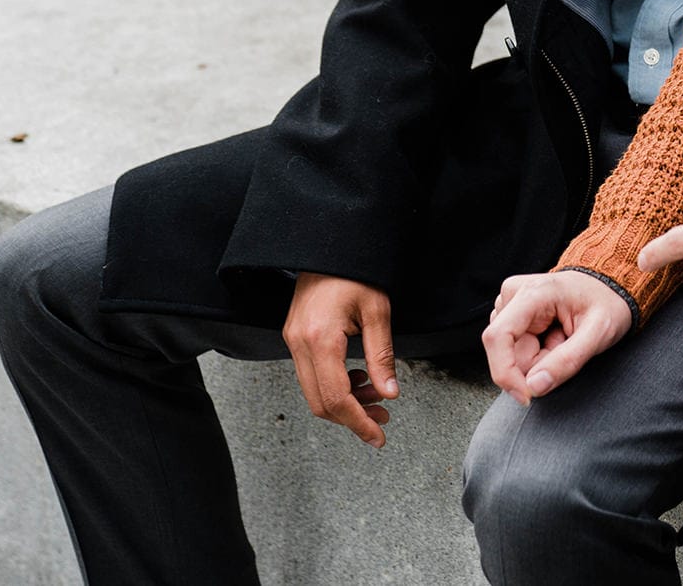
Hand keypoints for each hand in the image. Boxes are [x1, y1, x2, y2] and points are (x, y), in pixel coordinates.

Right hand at [282, 273, 397, 447]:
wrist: (330, 246)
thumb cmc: (356, 272)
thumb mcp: (378, 311)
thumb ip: (382, 355)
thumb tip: (390, 393)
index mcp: (320, 340)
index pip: (336, 398)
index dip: (358, 422)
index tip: (377, 436)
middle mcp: (299, 344)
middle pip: (320, 403)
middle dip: (352, 417)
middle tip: (382, 419)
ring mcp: (293, 342)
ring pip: (313, 392)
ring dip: (345, 403)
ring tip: (376, 396)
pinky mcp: (294, 337)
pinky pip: (311, 375)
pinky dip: (334, 385)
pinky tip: (358, 377)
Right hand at [482, 269, 633, 404]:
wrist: (610, 285)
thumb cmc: (607, 303)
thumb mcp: (599, 333)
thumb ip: (568, 361)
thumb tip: (533, 386)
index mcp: (532, 293)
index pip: (497, 337)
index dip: (505, 373)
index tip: (527, 396)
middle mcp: (513, 294)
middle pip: (507, 351)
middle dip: (537, 363)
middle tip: (566, 346)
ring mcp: (510, 303)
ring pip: (512, 353)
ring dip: (539, 357)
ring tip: (563, 338)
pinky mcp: (511, 313)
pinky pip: (515, 348)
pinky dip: (537, 352)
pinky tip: (554, 336)